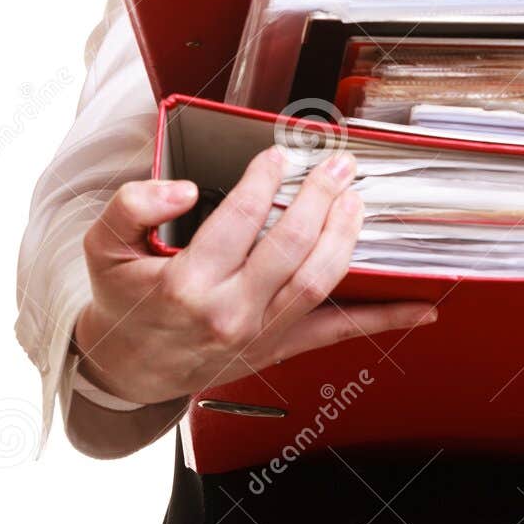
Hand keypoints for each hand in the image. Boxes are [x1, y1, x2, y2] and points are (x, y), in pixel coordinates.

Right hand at [71, 146, 437, 404]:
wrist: (129, 370)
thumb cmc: (123, 302)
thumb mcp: (102, 247)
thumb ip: (133, 205)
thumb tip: (184, 189)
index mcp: (186, 285)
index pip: (240, 219)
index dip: (265, 179)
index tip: (279, 153)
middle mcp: (229, 313)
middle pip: (291, 245)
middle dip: (320, 197)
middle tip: (336, 164)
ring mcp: (261, 334)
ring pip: (319, 280)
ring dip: (346, 235)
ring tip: (355, 198)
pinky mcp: (282, 348)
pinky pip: (340, 332)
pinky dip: (384, 318)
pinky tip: (420, 308)